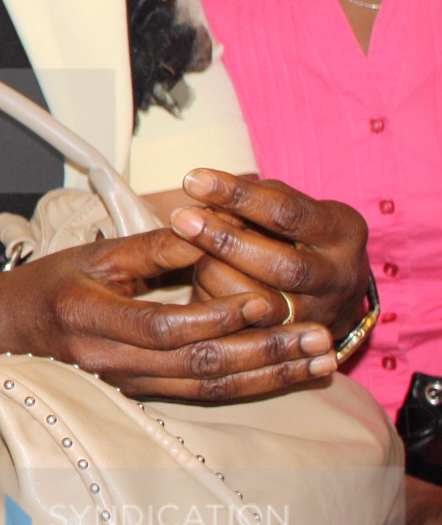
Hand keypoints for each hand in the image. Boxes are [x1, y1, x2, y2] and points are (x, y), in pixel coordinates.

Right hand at [0, 225, 336, 400]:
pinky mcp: (141, 396)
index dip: (216, 317)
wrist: (2, 335)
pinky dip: (250, 385)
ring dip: (270, 376)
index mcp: (88, 317)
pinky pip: (202, 395)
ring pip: (207, 388)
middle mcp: (107, 362)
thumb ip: (150, 247)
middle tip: (316, 336)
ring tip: (318, 358)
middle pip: (197, 366)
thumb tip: (208, 230)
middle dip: (264, 352)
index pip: (162, 326)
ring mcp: (125, 386)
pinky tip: (287, 374)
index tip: (264, 299)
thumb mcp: (91, 254)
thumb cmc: (46, 286)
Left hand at [172, 169, 371, 336]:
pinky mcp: (298, 345)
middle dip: (226, 242)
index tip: (194, 179)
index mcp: (343, 231)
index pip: (288, 212)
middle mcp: (340, 277)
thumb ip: (252, 200)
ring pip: (263, 305)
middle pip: (282, 266)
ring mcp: (322, 316)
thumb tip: (201, 191)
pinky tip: (190, 286)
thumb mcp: (286, 206)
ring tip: (185, 253)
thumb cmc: (294, 231)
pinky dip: (216, 309)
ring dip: (216, 276)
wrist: (331, 287)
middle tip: (181, 219)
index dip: (239, 196)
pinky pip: (249, 332)